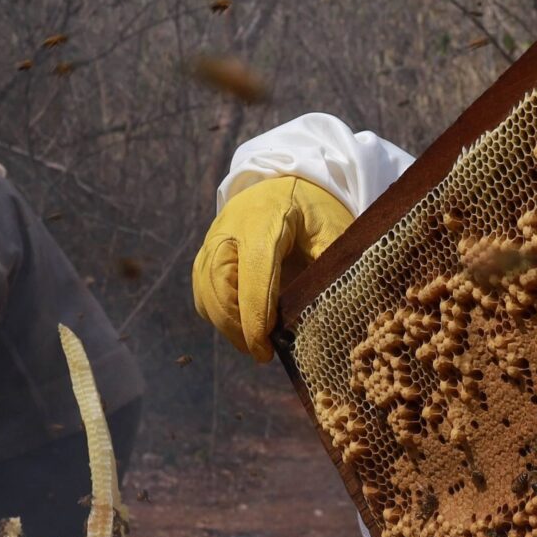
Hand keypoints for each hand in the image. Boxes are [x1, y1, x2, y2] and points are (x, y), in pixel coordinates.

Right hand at [190, 175, 355, 358]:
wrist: (286, 183)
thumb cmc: (313, 208)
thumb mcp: (333, 227)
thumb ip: (331, 265)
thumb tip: (333, 311)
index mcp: (264, 219)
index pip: (254, 272)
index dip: (255, 314)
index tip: (264, 348)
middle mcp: (229, 228)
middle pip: (219, 284)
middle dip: (236, 325)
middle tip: (261, 353)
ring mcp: (213, 240)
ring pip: (206, 291)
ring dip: (226, 324)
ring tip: (253, 347)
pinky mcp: (207, 254)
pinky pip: (203, 291)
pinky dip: (218, 315)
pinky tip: (240, 329)